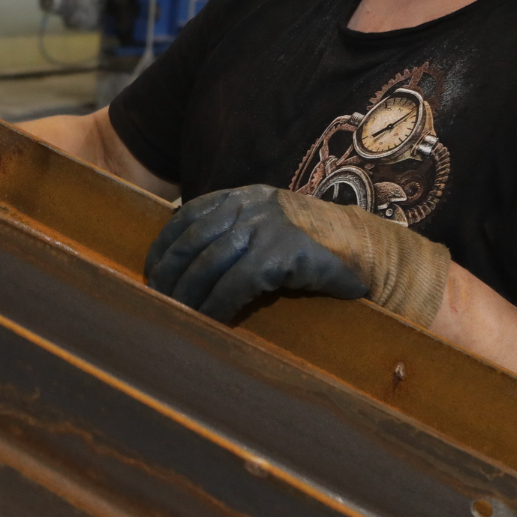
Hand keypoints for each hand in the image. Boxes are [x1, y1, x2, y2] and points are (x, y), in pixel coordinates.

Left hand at [144, 184, 368, 321]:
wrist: (364, 248)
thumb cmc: (312, 244)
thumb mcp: (271, 223)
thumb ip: (236, 230)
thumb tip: (188, 261)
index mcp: (244, 197)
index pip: (189, 215)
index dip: (165, 244)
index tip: (152, 269)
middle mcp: (252, 207)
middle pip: (194, 240)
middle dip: (170, 272)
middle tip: (157, 299)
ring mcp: (267, 228)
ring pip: (210, 262)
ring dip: (188, 293)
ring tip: (177, 314)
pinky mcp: (281, 254)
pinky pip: (237, 282)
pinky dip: (218, 303)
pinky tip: (210, 319)